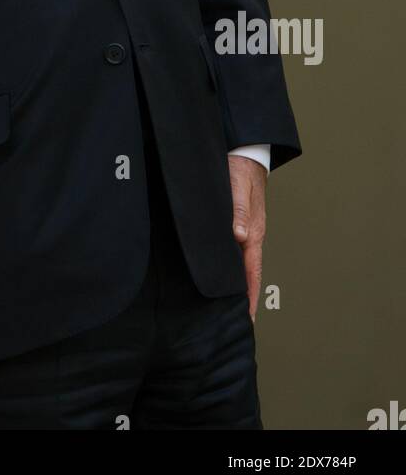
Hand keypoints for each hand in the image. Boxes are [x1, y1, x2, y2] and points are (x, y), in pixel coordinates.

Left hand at [228, 153, 266, 320]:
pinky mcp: (237, 222)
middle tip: (233, 322)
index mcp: (254, 231)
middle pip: (247, 273)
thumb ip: (239, 210)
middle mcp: (251, 234)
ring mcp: (245, 229)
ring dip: (235, 283)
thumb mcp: (238, 186)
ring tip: (226, 306)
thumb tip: (240, 236)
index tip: (247, 319)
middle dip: (242, 297)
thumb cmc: (241, 168)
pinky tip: (220, 272)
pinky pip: (234, 250)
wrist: (245, 151)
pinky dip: (230, 265)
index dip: (248, 295)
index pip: (252, 271)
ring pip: (240, 263)